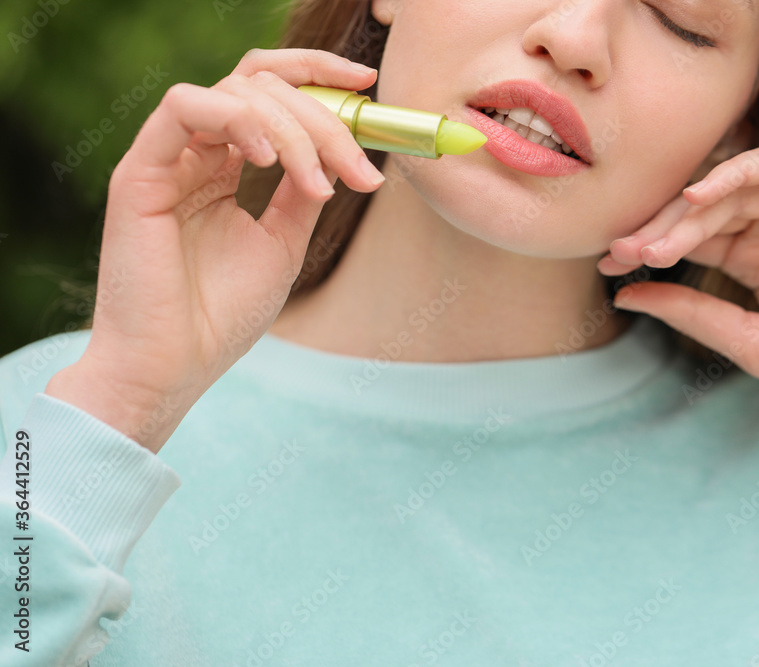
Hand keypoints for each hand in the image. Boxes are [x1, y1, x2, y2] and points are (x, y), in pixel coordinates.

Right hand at [51, 48, 386, 450]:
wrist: (173, 367)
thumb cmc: (221, 315)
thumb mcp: (283, 242)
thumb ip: (303, 191)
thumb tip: (340, 152)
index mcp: (222, 166)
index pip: (268, 93)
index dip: (318, 76)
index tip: (368, 84)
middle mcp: (193, 154)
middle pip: (262, 87)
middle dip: (324, 119)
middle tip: (358, 169)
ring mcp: (166, 159)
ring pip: (234, 92)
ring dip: (293, 127)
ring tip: (318, 183)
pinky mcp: (139, 171)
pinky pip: (185, 107)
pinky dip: (239, 122)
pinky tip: (270, 164)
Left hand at [597, 144, 758, 438]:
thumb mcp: (749, 339)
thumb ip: (690, 313)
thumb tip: (623, 297)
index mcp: (749, 255)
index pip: (687, 238)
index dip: (646, 246)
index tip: (605, 265)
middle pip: (699, 211)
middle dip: (657, 229)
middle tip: (622, 249)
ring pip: (729, 187)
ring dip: (688, 209)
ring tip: (654, 238)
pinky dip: (735, 173)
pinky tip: (699, 195)